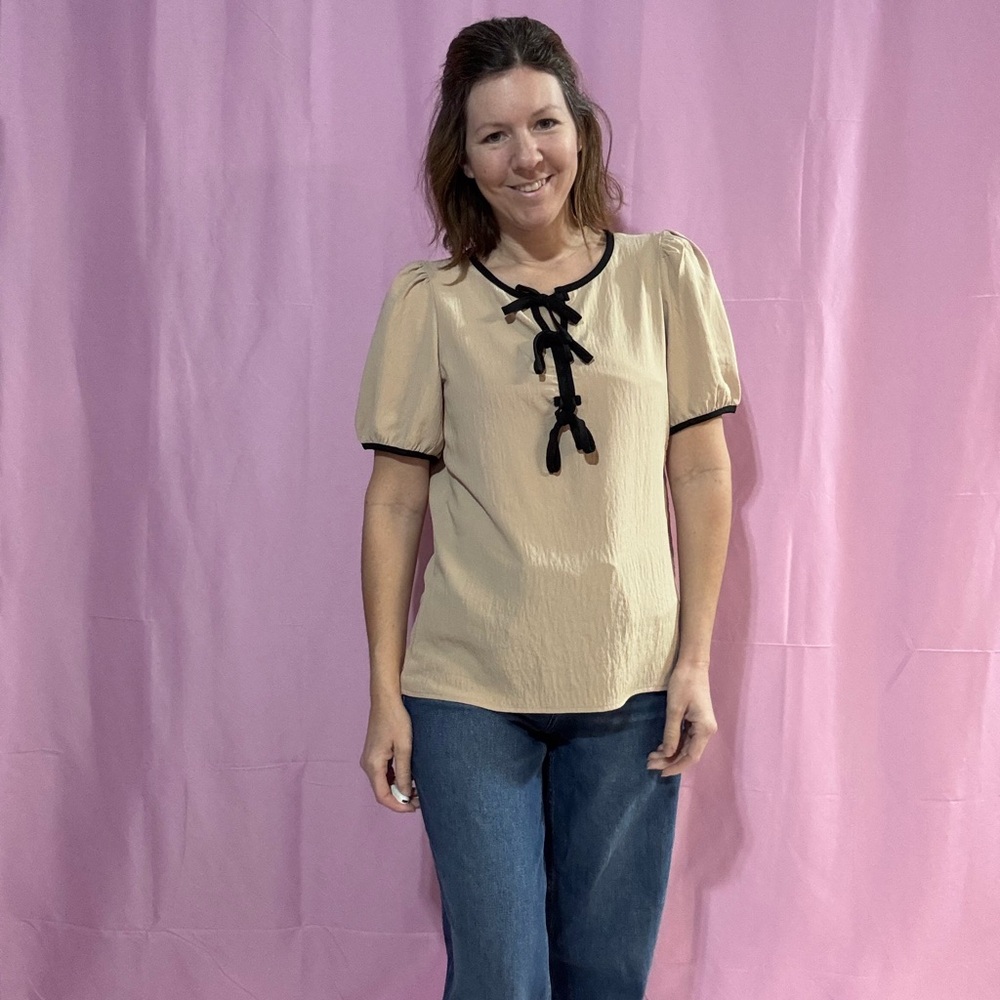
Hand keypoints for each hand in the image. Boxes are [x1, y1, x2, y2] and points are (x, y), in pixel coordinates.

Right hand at [359, 694, 419, 812]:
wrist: (386, 700)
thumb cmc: (396, 720)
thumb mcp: (404, 748)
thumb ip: (404, 773)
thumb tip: (405, 795)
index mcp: (373, 765)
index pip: (382, 796)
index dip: (397, 806)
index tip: (413, 808)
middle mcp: (367, 764)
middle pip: (381, 791)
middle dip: (399, 799)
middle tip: (419, 799)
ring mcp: (369, 759)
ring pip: (382, 783)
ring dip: (398, 789)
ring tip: (417, 789)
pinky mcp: (373, 754)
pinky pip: (383, 774)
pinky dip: (395, 780)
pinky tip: (408, 777)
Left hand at [646, 661, 717, 776]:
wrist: (693, 664)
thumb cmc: (684, 683)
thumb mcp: (674, 709)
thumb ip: (671, 733)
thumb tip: (667, 754)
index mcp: (705, 729)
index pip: (691, 757)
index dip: (676, 767)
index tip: (660, 772)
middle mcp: (707, 731)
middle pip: (688, 754)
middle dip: (669, 761)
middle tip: (649, 763)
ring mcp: (702, 726)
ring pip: (686, 747)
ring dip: (670, 754)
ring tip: (652, 757)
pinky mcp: (697, 721)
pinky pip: (686, 738)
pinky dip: (674, 744)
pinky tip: (661, 747)